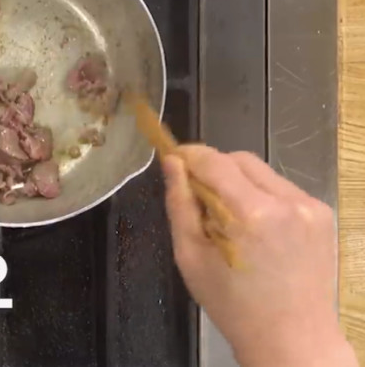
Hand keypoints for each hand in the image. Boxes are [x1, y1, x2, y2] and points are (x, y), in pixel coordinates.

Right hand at [161, 146, 356, 366]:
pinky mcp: (322, 214)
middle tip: (198, 197)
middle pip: (240, 159)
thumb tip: (171, 163)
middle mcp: (286, 202)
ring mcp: (309, 207)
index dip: (189, 155)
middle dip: (214, 169)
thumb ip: (180, 204)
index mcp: (250, 213)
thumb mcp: (191, 256)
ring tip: (229, 219)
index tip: (173, 160)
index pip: (214, 160)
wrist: (292, 339)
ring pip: (262, 172)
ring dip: (239, 183)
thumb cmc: (232, 305)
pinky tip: (257, 229)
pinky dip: (262, 197)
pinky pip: (282, 189)